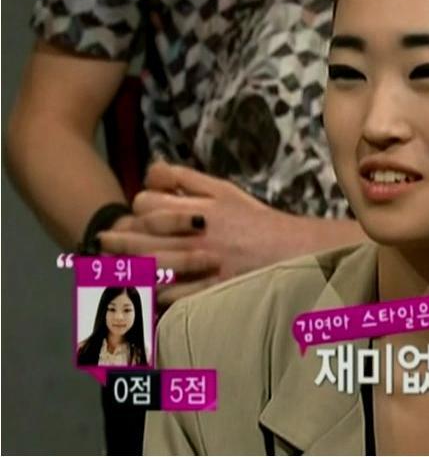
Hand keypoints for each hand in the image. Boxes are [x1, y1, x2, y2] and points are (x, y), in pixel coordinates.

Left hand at [102, 161, 323, 304]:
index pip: (153, 206)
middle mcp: (198, 236)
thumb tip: (154, 169)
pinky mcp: (210, 292)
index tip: (134, 213)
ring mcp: (204, 267)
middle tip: (100, 243)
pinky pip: (175, 296)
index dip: (138, 208)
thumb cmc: (253, 220)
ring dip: (129, 269)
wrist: (290, 253)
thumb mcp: (223, 190)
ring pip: (155, 268)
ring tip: (109, 269)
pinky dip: (155, 296)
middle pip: (147, 238)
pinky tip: (139, 296)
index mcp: (200, 208)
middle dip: (120, 240)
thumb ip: (187, 179)